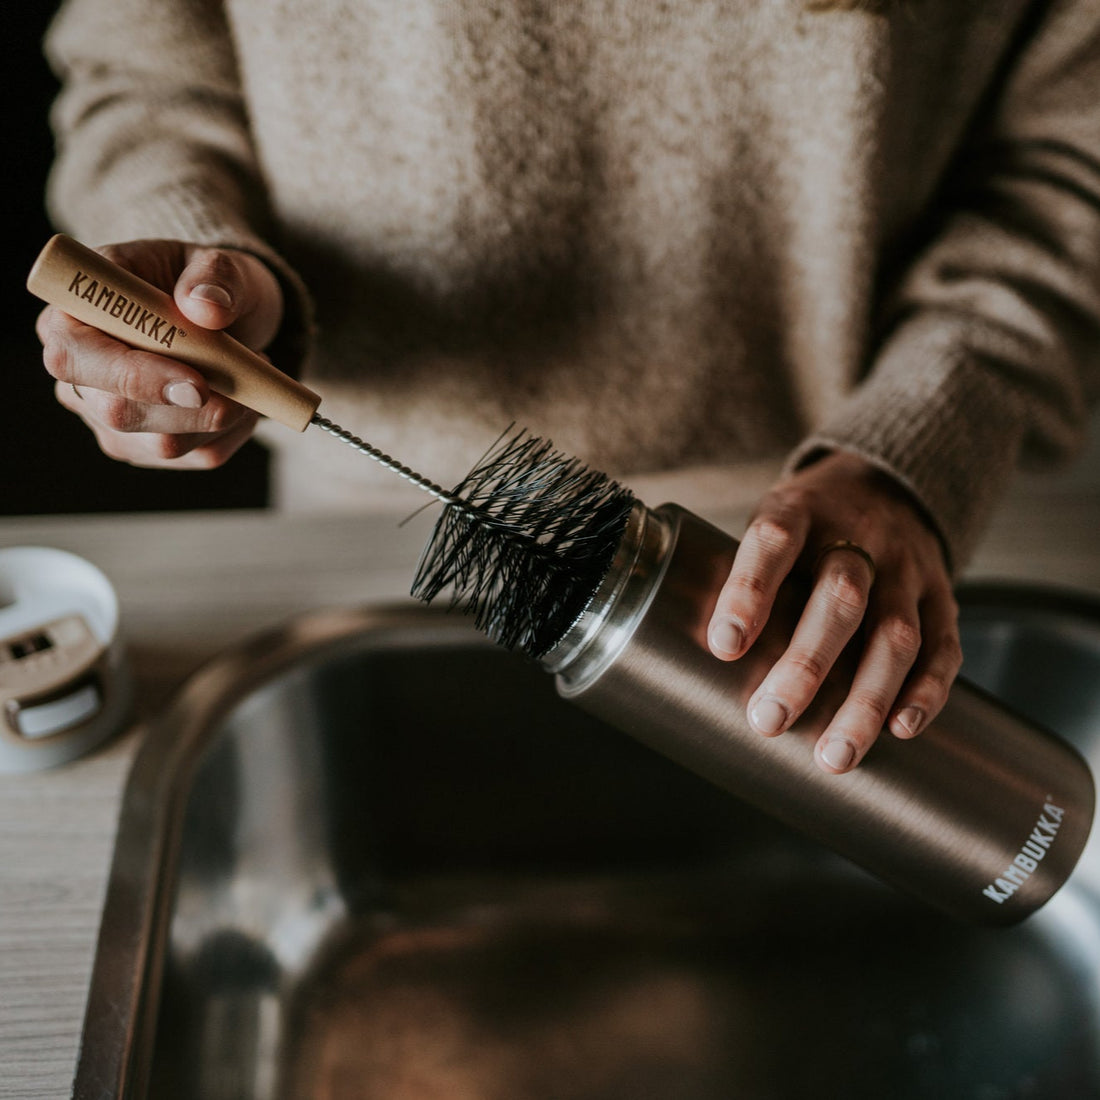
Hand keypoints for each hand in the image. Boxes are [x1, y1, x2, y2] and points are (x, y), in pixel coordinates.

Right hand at [36, 239, 283, 467]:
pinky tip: (247, 399)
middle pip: (118, 414)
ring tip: (251, 372)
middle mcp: (80, 377)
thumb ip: (213, 276)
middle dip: (189, 409)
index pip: (74, 358)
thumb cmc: (203, 282)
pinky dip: (237, 430)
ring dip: (224, 416)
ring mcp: (109, 420)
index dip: (132, 375)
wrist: (223, 316)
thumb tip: (206, 306)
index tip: (197, 382)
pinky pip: (199, 455)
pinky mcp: (148, 448)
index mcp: (71, 317)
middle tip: (244, 384)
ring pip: (163, 444)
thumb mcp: (215, 262)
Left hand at [706, 451, 961, 773]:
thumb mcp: (768, 523)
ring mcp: (907, 567)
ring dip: (866, 700)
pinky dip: (925, 691)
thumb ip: (743, 577)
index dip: (749, 593)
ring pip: (895, 634)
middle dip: (806, 666)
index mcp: (801, 510)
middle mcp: (859, 535)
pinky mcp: (942, 596)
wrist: (885, 485)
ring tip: (835, 754)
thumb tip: (703, 658)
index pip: (773, 542)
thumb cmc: (806, 524)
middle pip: (840, 597)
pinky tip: (900, 728)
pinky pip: (943, 646)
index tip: (725, 646)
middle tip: (769, 719)